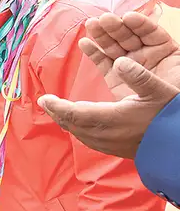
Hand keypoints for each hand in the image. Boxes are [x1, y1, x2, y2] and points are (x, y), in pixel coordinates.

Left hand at [39, 57, 178, 158]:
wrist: (178, 147)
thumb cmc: (169, 117)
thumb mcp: (159, 91)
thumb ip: (139, 76)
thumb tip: (120, 61)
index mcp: (111, 118)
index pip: (74, 113)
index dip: (57, 106)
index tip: (45, 98)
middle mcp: (105, 134)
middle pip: (71, 124)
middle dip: (57, 112)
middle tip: (47, 102)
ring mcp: (107, 144)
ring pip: (78, 132)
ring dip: (66, 120)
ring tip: (59, 110)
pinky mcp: (112, 149)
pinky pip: (87, 138)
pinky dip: (78, 128)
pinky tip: (80, 122)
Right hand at [78, 12, 179, 97]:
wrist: (161, 124)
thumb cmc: (169, 103)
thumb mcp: (163, 87)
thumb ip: (142, 76)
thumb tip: (120, 63)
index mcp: (164, 51)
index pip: (150, 33)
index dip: (140, 24)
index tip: (128, 17)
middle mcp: (145, 55)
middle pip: (128, 36)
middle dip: (115, 27)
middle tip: (103, 19)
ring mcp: (128, 65)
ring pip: (113, 46)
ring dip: (101, 34)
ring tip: (90, 24)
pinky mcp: (114, 77)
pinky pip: (103, 61)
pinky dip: (93, 51)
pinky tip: (84, 42)